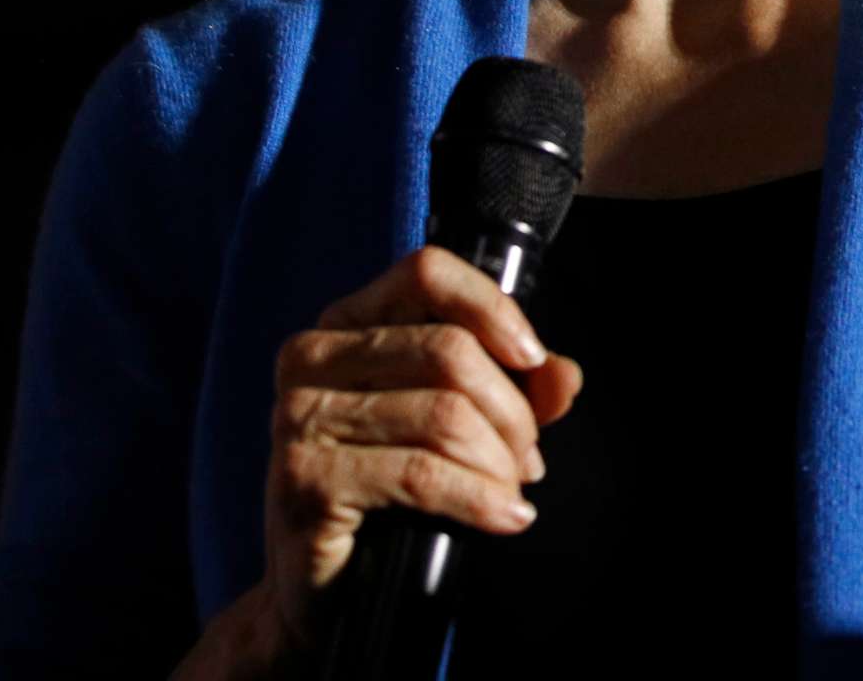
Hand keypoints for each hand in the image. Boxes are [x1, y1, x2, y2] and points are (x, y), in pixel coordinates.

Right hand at [211, 247, 582, 671]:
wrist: (326, 589)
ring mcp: (300, 418)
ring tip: (510, 491)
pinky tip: (505, 515)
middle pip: (450, 351)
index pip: (426, 273)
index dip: (492, 308)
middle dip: (511, 412)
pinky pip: (424, 475)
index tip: (532, 358)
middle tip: (526, 457)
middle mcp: (311, 358)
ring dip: (499, 462)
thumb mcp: (460, 423)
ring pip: (445, 415)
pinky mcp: (306, 479)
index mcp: (346, 324)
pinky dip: (480, 498)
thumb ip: (515, 387)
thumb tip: (562, 375)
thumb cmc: (390, 492)